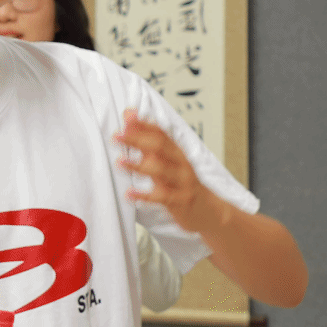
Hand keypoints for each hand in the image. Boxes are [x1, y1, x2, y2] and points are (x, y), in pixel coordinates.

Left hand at [115, 111, 225, 234]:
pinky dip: (144, 196)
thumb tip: (129, 119)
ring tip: (120, 162)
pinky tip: (129, 194)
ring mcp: (182, 182)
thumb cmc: (183, 184)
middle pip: (160, 147)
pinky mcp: (180, 201)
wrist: (209, 211)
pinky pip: (162, 197)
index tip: (128, 116)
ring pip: (161, 171)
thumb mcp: (168, 162)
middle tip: (117, 135)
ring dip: (139, 165)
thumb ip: (148, 143)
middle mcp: (181, 164)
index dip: (144, 123)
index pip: (161, 132)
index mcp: (177, 152)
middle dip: (138, 139)